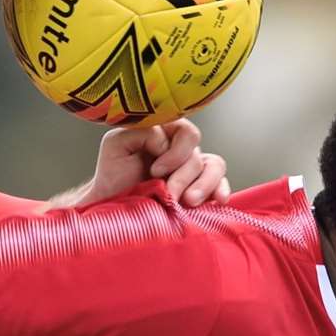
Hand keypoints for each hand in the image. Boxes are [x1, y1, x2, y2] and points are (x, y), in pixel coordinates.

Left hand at [74, 118, 229, 207]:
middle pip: (197, 152)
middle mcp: (181, 148)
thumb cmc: (113, 174)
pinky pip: (221, 183)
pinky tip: (217, 200)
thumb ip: (142, 131)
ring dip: (203, 185)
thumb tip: (167, 143)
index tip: (155, 171)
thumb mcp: (116, 143)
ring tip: (188, 202)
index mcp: (164, 132)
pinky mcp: (201, 188)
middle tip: (169, 193)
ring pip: (215, 165)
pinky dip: (221, 190)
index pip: (185, 130)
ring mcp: (192, 168)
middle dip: (183, 176)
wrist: (113, 205)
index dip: (175, 152)